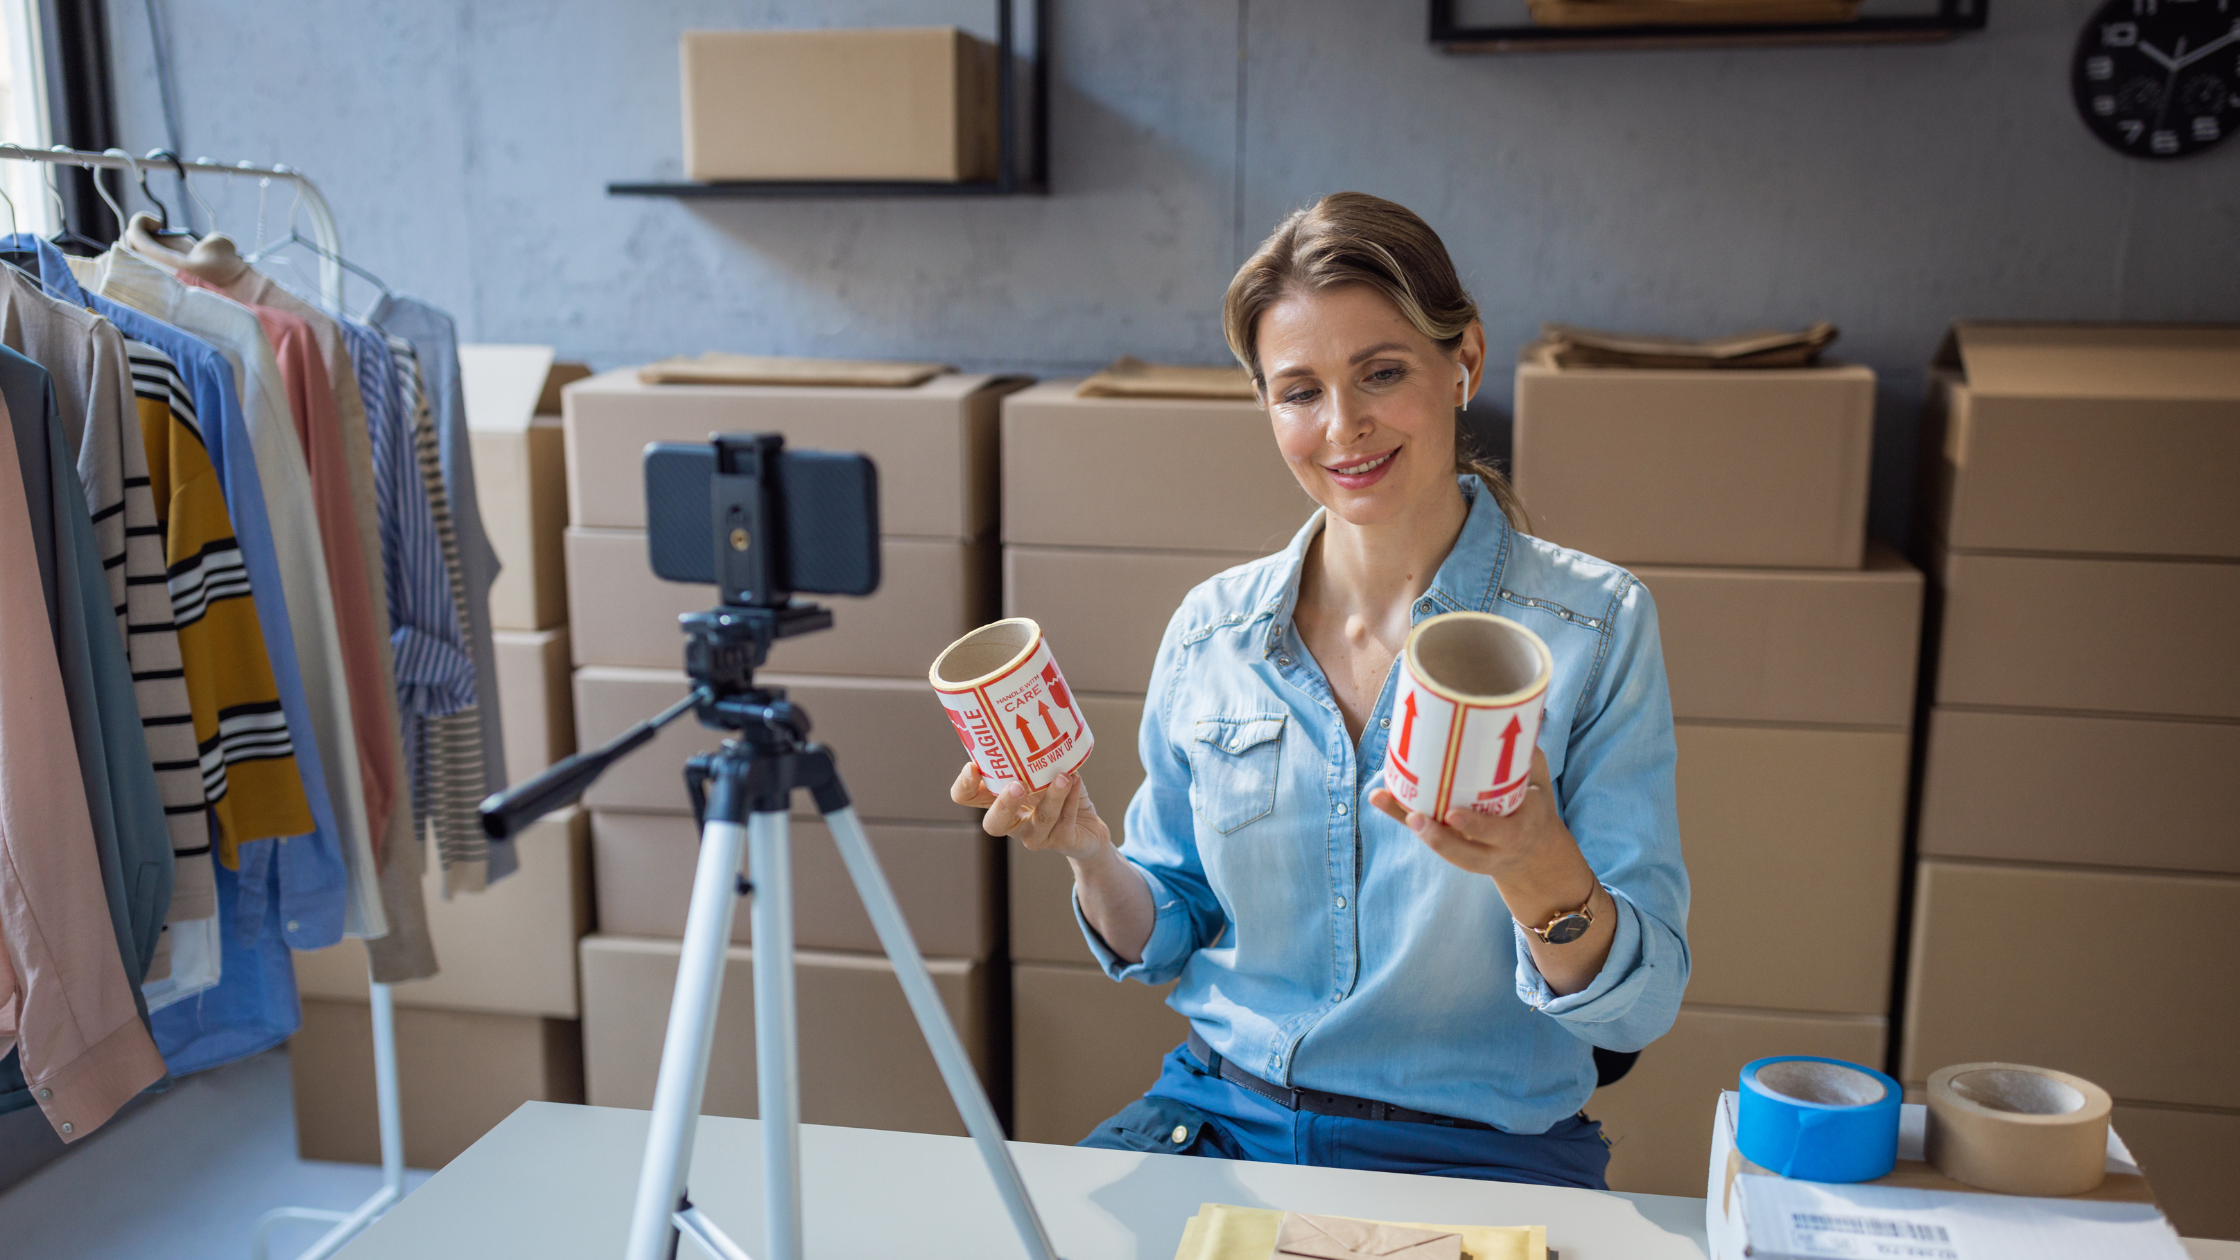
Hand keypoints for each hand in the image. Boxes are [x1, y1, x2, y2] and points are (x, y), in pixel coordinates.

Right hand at [952, 762, 1109, 861]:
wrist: (1089, 829)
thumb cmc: (1060, 795)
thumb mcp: (1043, 771)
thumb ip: (1033, 753)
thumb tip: (1034, 717)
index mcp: (998, 800)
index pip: (966, 798)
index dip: (963, 787)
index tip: (972, 766)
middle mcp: (1012, 822)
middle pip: (993, 824)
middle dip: (1005, 805)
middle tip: (1017, 786)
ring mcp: (1035, 835)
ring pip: (1040, 820)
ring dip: (1052, 797)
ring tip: (1062, 777)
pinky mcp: (1060, 841)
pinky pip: (1065, 822)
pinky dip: (1071, 799)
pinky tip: (1075, 780)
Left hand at [1371, 749, 1574, 879]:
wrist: (1533, 852)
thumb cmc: (1534, 805)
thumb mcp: (1540, 781)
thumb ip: (1528, 754)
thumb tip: (1515, 711)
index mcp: (1518, 830)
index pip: (1501, 832)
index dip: (1477, 826)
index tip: (1453, 814)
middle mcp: (1493, 849)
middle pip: (1464, 852)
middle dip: (1438, 838)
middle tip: (1415, 817)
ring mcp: (1470, 851)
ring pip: (1441, 847)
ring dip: (1411, 826)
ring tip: (1383, 799)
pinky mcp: (1450, 843)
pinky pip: (1426, 833)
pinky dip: (1400, 816)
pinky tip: (1378, 796)